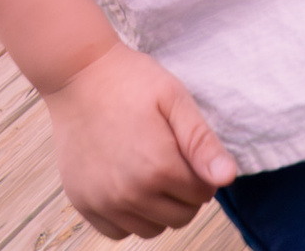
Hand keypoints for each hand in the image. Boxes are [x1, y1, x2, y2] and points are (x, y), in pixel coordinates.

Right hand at [43, 41, 236, 239]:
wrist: (77, 73)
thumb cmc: (129, 80)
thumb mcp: (173, 97)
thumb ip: (202, 141)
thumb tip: (227, 177)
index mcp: (158, 166)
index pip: (203, 194)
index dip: (201, 171)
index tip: (186, 149)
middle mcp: (130, 193)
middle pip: (180, 217)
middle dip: (183, 192)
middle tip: (170, 157)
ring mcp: (104, 202)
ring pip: (152, 229)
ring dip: (158, 207)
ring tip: (148, 168)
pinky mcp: (83, 203)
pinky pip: (118, 231)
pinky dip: (127, 216)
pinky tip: (126, 183)